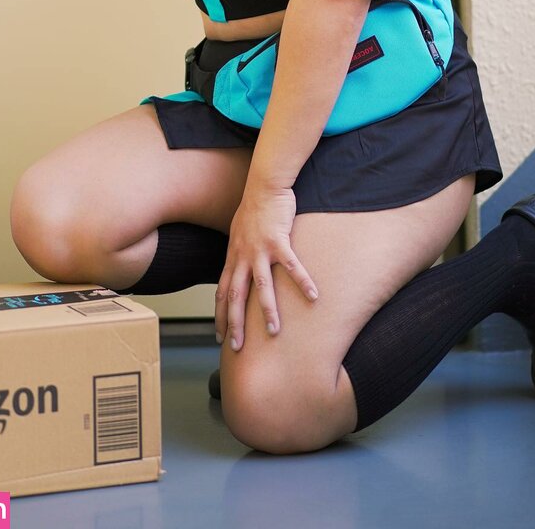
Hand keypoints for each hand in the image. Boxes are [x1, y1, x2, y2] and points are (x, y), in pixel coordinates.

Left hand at [215, 183, 317, 350]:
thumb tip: (238, 267)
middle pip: (235, 296)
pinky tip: (314, 296)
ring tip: (274, 331)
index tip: (220, 335)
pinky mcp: (279, 241)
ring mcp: (260, 250)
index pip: (222, 291)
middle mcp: (243, 256)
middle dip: (234, 323)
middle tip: (236, 348)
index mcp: (233, 256)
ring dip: (267, 310)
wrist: (264, 186)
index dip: (220, 314)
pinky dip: (302, 282)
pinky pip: (292, 266)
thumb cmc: (254, 208)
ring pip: (261, 286)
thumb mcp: (238, 233)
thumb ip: (239, 253)